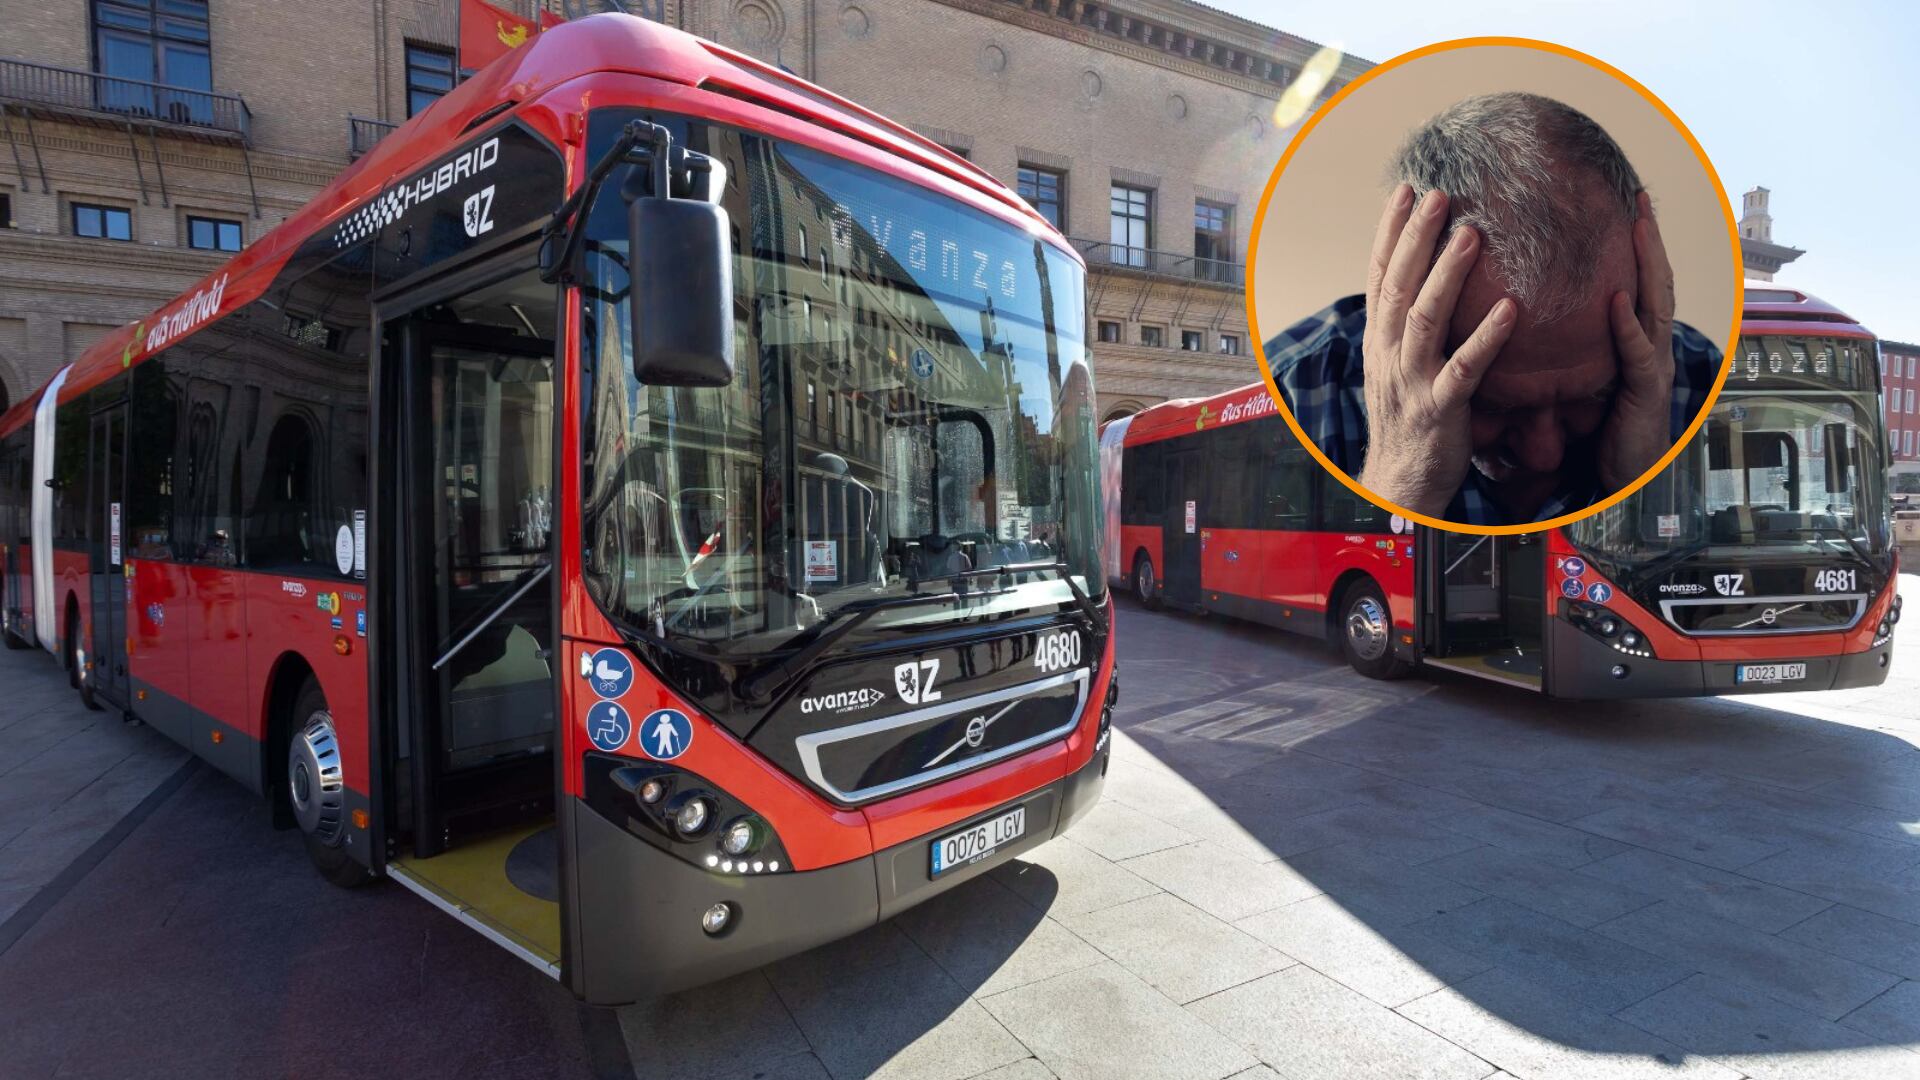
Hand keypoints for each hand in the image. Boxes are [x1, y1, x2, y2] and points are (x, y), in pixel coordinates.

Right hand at [1357, 184, 1517, 517]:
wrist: (1402, 482)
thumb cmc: (1411, 420)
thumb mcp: (1398, 367)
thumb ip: (1408, 327)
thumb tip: (1425, 281)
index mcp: (1380, 342)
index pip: (1381, 277)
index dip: (1390, 233)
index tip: (1407, 191)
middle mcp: (1389, 355)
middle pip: (1399, 287)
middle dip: (1416, 238)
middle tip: (1440, 195)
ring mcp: (1412, 381)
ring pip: (1425, 320)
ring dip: (1447, 275)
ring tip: (1471, 235)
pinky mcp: (1440, 409)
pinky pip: (1464, 369)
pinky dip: (1485, 339)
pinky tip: (1509, 310)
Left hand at [1600, 190, 1676, 492]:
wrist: (1624, 480)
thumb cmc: (1604, 431)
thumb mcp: (1589, 380)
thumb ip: (1577, 349)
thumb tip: (1542, 318)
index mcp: (1634, 342)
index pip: (1636, 282)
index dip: (1634, 246)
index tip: (1624, 204)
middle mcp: (1650, 348)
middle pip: (1654, 282)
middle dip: (1651, 239)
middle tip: (1641, 198)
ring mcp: (1652, 368)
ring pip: (1655, 307)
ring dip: (1649, 266)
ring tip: (1640, 227)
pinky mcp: (1644, 394)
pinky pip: (1636, 355)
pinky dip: (1628, 327)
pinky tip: (1617, 302)